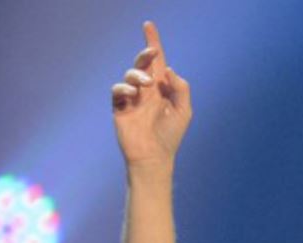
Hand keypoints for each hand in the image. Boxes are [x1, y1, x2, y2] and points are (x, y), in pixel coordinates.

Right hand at [112, 20, 191, 165]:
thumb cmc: (170, 136)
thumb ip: (180, 88)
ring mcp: (132, 98)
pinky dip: (124, 87)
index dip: (153, 43)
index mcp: (162, 89)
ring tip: (146, 84)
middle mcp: (146, 90)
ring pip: (130, 74)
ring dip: (138, 73)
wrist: (155, 157)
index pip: (157, 62)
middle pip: (142, 63)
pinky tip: (132, 93)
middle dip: (146, 54)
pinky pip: (118, 89)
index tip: (149, 26)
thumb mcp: (183, 111)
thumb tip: (167, 69)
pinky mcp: (120, 107)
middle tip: (152, 52)